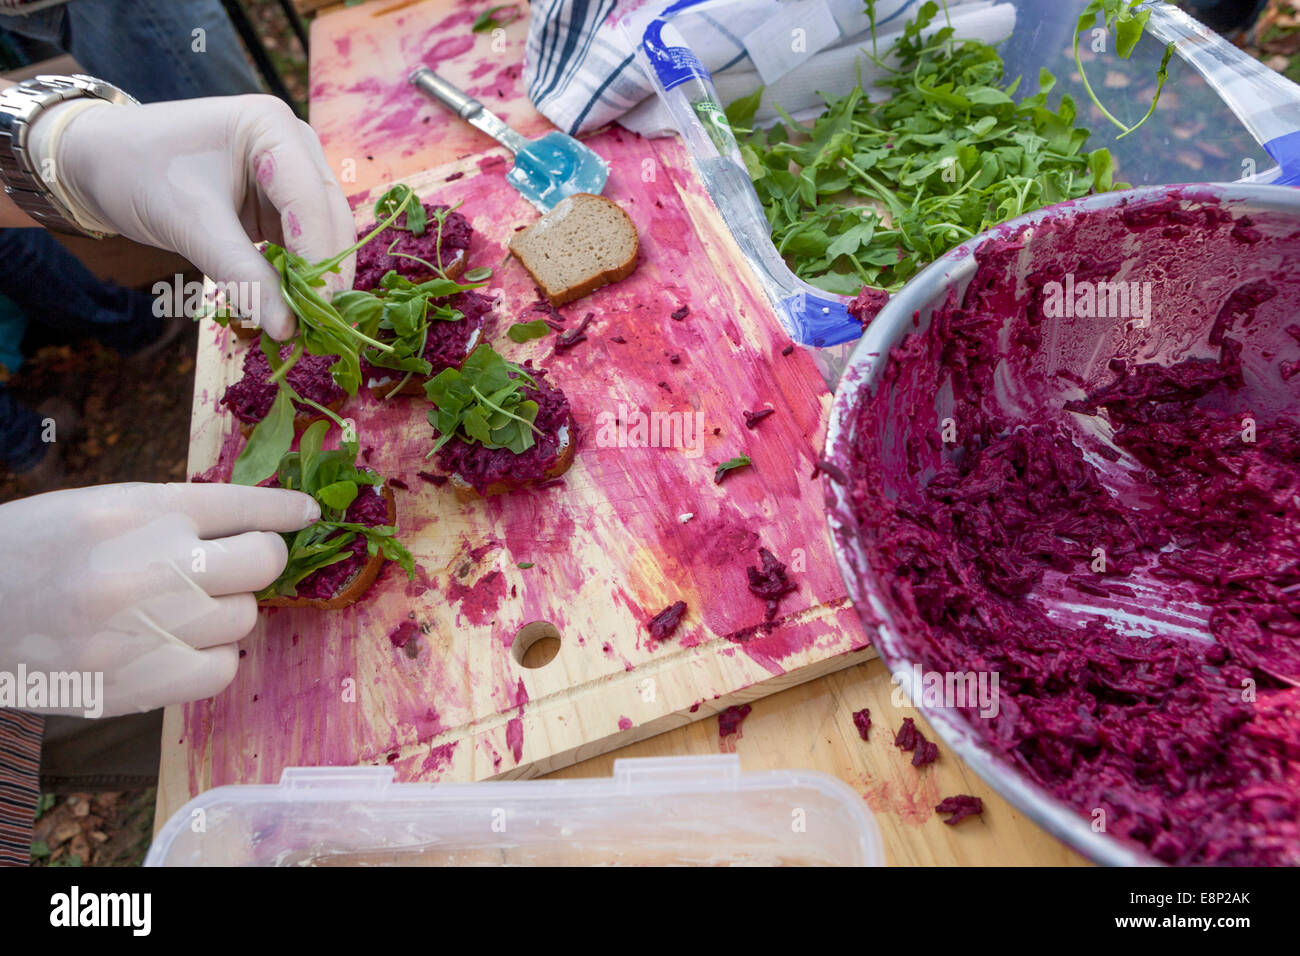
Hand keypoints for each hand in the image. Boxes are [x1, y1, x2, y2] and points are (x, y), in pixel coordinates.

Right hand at [0, 482, 318, 716]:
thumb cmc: (31, 553)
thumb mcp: (97, 509)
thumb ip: (172, 515)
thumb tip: (253, 524)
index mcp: (137, 510)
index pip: (242, 503)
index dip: (284, 510)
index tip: (307, 516)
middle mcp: (149, 565)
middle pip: (262, 562)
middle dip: (254, 563)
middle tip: (227, 569)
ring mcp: (147, 628)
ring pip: (244, 617)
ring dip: (224, 613)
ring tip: (176, 611)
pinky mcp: (140, 683)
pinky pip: (222, 669)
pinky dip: (210, 659)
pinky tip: (175, 649)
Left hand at [33, 95, 355, 338]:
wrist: (98, 160)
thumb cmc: (136, 173)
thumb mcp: (190, 224)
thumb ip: (243, 275)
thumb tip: (287, 330)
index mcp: (273, 128)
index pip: (312, 202)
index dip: (322, 259)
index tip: (322, 312)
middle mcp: (293, 144)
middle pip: (329, 217)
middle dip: (326, 271)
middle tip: (322, 327)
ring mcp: (291, 172)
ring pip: (323, 233)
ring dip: (318, 277)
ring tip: (310, 322)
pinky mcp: (281, 200)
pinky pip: (303, 241)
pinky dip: (300, 273)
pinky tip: (295, 304)